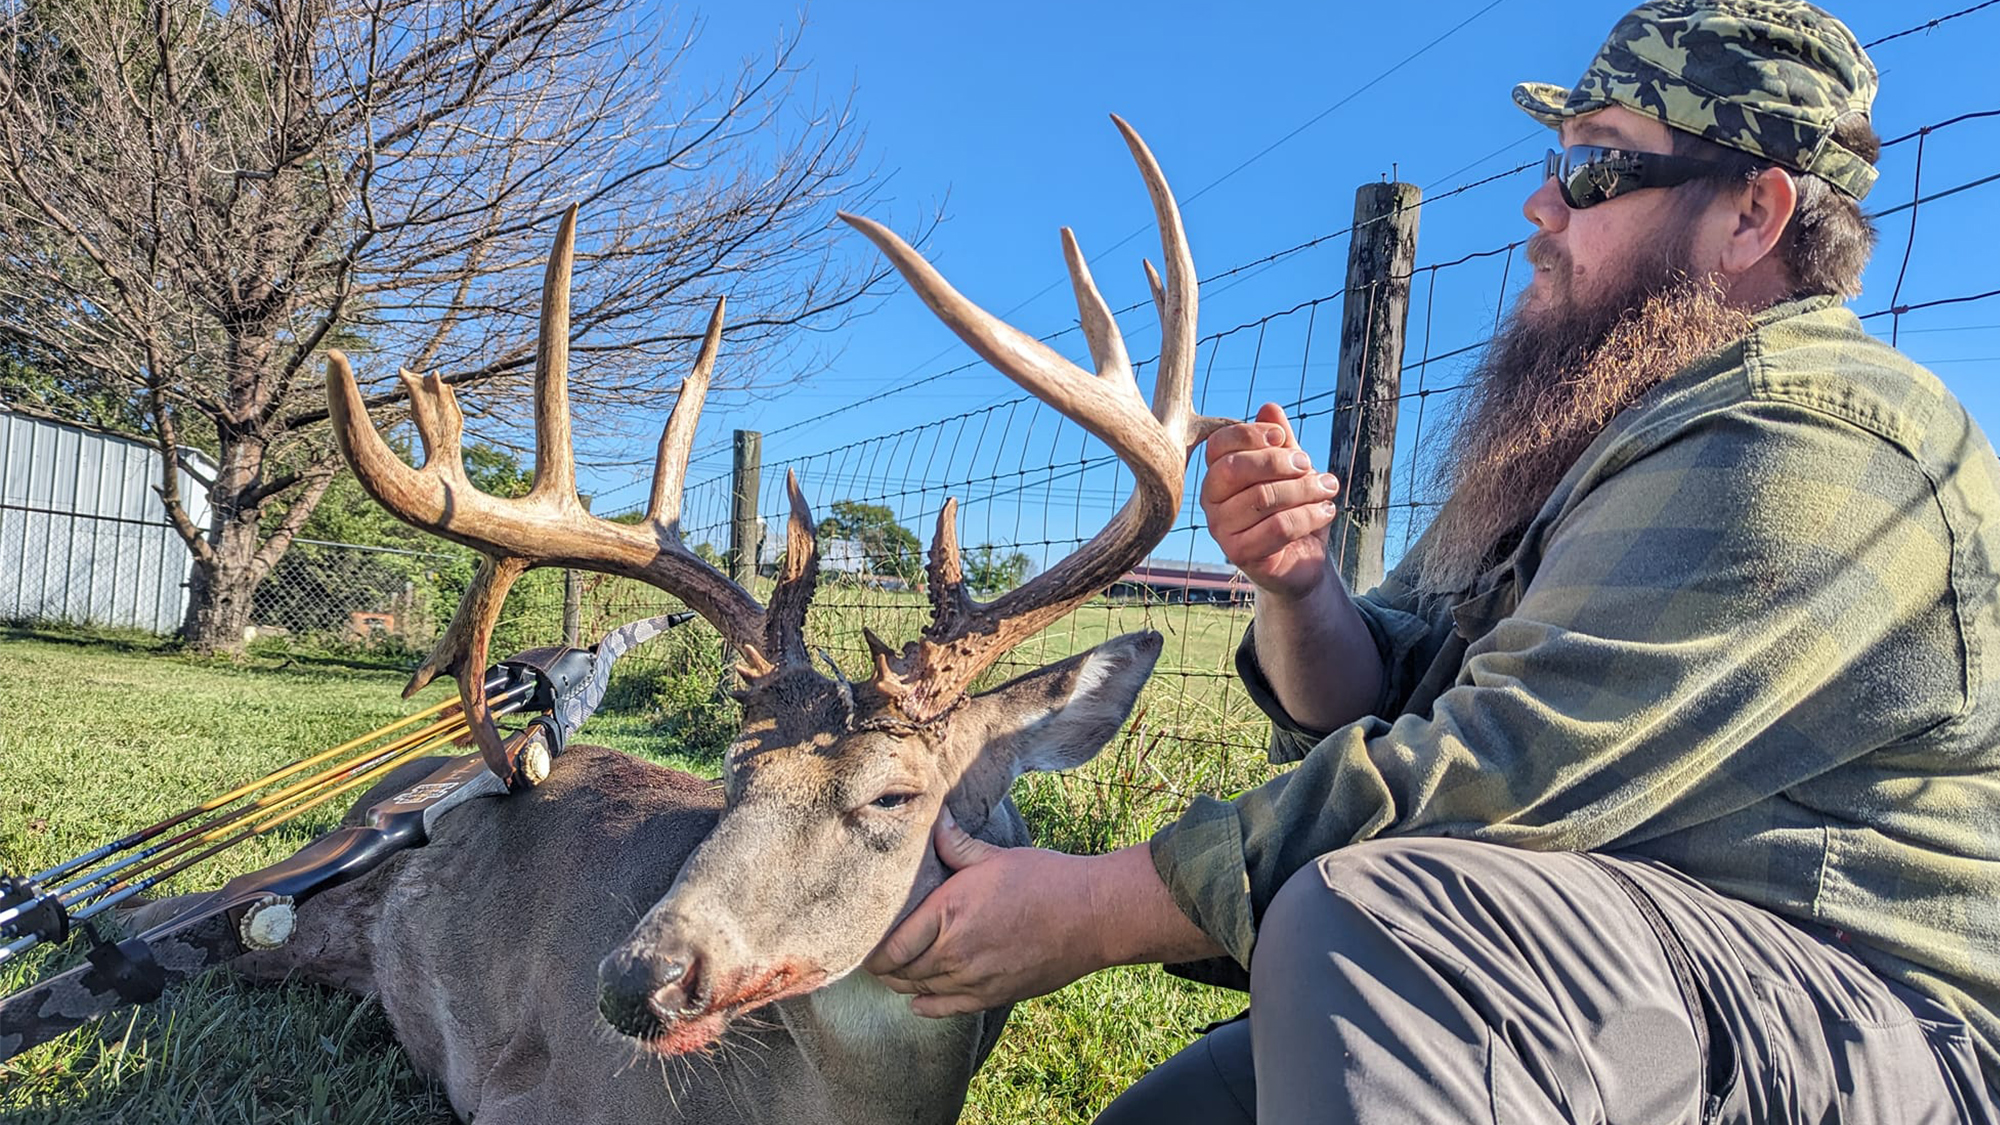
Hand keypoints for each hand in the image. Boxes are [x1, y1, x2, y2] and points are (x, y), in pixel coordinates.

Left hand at [864, 809, 1111, 1017]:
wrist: (1092, 916)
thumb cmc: (1045, 880)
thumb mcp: (995, 856)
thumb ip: (956, 845)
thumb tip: (935, 821)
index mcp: (949, 912)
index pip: (892, 945)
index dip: (872, 950)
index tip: (864, 942)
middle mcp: (956, 951)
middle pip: (901, 972)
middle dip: (882, 967)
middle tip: (872, 957)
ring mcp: (974, 978)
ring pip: (920, 991)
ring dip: (902, 983)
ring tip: (892, 972)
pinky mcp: (994, 995)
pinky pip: (947, 1009)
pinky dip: (926, 1006)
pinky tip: (917, 1000)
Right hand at [1202, 402, 1339, 598]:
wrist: (1301, 559)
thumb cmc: (1292, 509)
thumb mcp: (1291, 470)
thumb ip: (1280, 442)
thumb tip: (1269, 408)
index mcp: (1217, 474)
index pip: (1218, 445)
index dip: (1249, 435)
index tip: (1282, 437)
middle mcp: (1211, 501)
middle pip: (1235, 469)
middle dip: (1278, 462)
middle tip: (1309, 465)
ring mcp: (1221, 530)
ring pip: (1263, 497)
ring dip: (1305, 489)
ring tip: (1328, 488)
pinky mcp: (1240, 554)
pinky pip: (1277, 527)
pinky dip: (1309, 515)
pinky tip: (1327, 510)